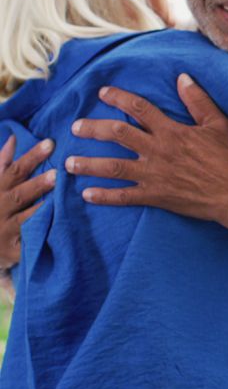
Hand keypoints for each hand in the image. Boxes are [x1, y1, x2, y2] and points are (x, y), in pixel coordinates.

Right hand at [0, 135, 54, 267]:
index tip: (50, 143)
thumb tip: (14, 138)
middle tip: (58, 174)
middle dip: (38, 184)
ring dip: (43, 209)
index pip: (13, 171)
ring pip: (26, 218)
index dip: (31, 157)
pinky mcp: (14, 251)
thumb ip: (2, 164)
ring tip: (61, 199)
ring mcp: (5, 231)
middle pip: (19, 194)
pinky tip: (58, 227)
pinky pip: (31, 241)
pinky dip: (42, 234)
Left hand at [64, 74, 227, 226]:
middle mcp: (157, 151)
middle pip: (118, 135)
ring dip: (89, 164)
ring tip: (70, 162)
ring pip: (113, 167)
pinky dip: (104, 196)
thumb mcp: (218, 124)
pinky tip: (87, 194)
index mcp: (171, 131)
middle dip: (93, 129)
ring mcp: (153, 175)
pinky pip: (124, 197)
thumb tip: (182, 77)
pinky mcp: (155, 196)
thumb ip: (198, 100)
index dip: (119, 98)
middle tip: (76, 128)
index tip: (102, 93)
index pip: (139, 108)